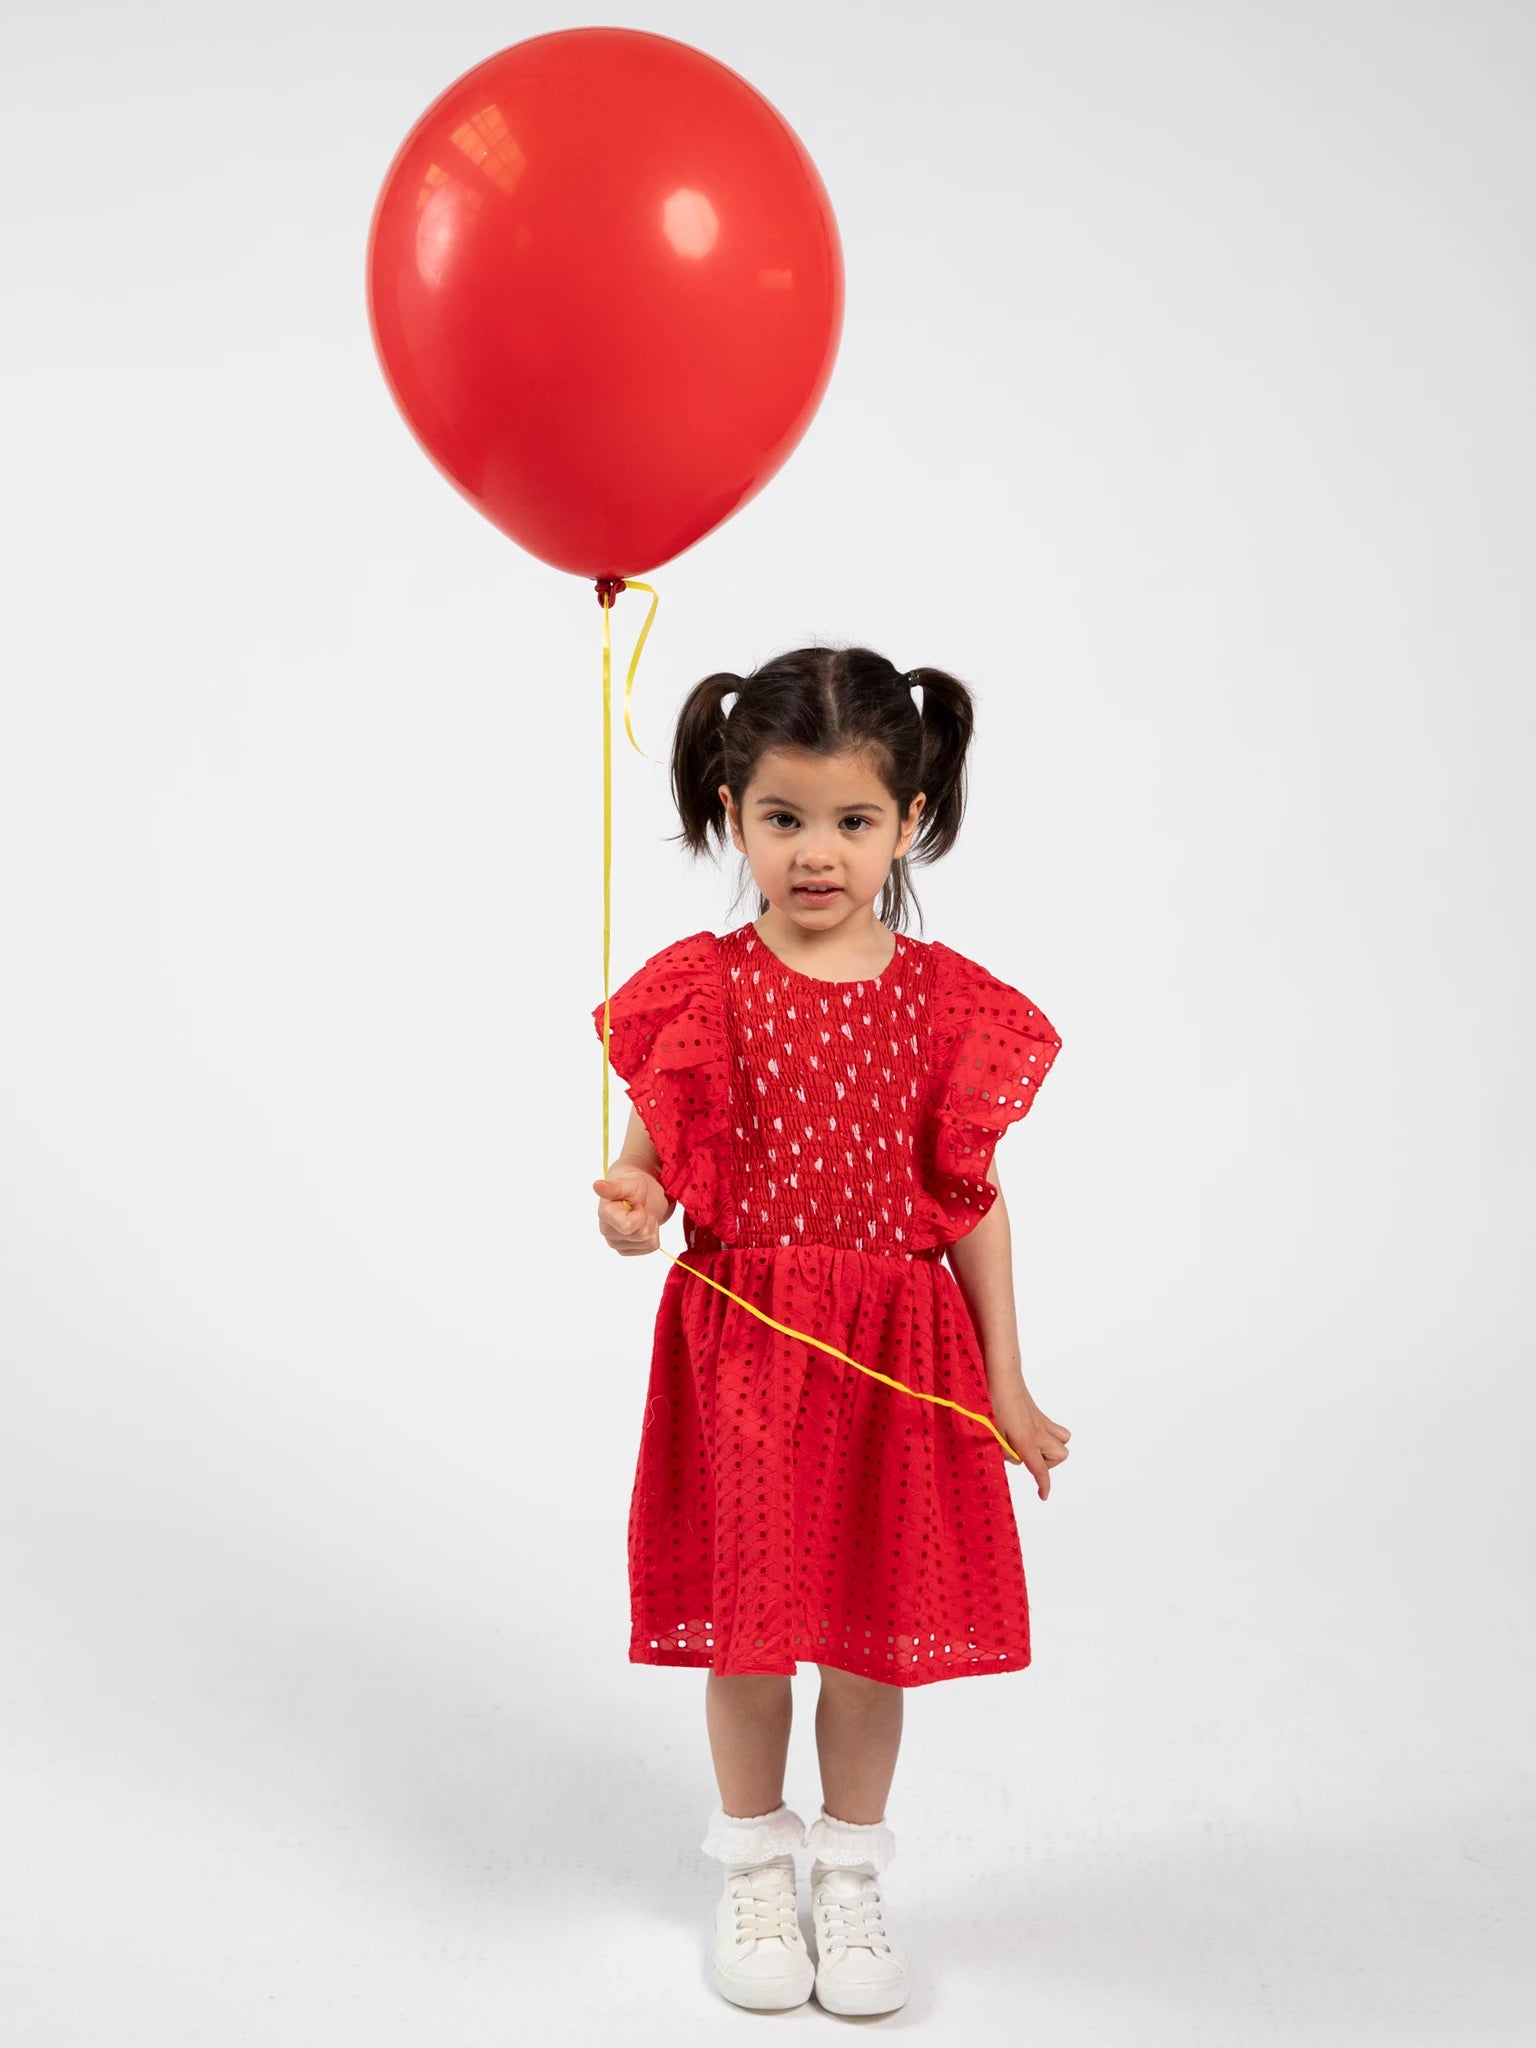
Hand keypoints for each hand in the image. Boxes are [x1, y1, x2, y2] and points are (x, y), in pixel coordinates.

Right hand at [593, 1168, 663, 1255]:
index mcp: (605, 1214)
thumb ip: (613, 1187)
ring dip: (651, 1226)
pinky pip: (651, 1247)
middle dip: (648, 1219)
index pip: (627, 1227)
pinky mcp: (626, 1250)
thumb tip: (597, 1186)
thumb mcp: (628, 1183)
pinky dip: (653, 1234)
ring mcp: (616, 1243)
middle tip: (641, 1208)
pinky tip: (643, 1224)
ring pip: (648, 1242)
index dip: (640, 1215)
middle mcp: (607, 1231)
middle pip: (642, 1235)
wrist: (637, 1195)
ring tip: (642, 1215)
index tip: (637, 1204)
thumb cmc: (632, 1187)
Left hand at [987, 1377, 1070, 1498]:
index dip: (1044, 1485)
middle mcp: (1039, 1432)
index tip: (1043, 1495)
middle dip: (1047, 1462)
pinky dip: (1048, 1434)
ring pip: (1063, 1440)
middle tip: (1026, 1456)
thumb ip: (1002, 1450)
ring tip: (1032, 1445)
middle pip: (1061, 1454)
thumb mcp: (992, 1432)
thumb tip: (1014, 1457)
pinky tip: (1029, 1431)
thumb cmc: (994, 1403)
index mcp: (1026, 1440)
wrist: (1002, 1376)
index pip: (1040, 1469)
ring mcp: (1041, 1422)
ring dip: (1051, 1448)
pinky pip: (1055, 1428)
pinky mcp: (1040, 1413)